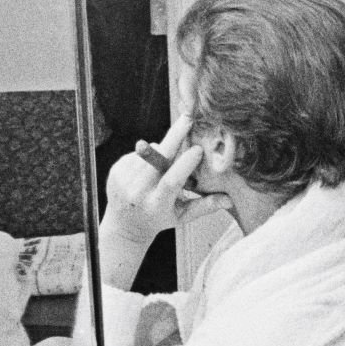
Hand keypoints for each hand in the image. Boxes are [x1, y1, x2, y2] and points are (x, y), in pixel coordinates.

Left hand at [101, 117, 231, 246]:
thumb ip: (204, 207)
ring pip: (151, 153)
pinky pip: (138, 154)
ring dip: (162, 151)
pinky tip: (148, 169)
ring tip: (164, 166)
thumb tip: (229, 199)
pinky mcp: (116, 170)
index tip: (198, 149)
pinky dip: (147, 157)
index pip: (171, 181)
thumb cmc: (158, 220)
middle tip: (187, 119)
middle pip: (159, 159)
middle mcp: (138, 193)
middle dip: (174, 136)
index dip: (185, 164)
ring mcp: (124, 181)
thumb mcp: (181, 218)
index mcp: (157, 205)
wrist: (123, 226)